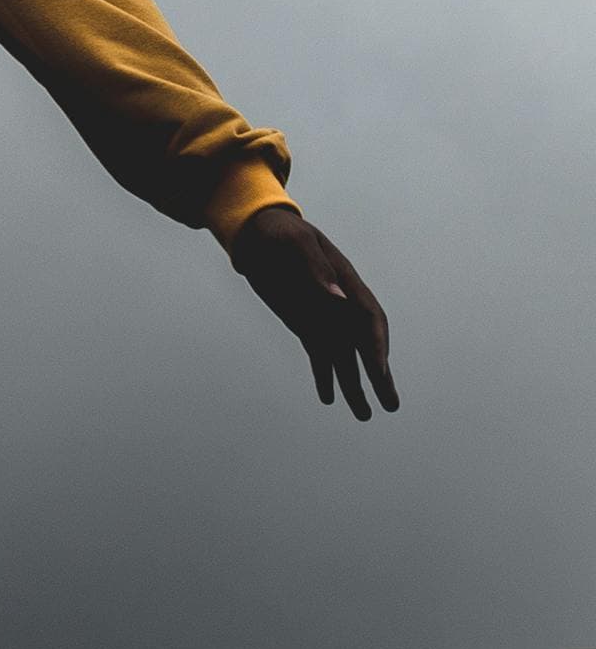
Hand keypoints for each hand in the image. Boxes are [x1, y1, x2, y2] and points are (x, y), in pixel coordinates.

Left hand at [231, 204, 397, 419]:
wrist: (258, 234)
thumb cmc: (281, 233)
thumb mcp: (295, 246)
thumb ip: (316, 272)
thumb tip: (338, 300)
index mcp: (346, 283)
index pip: (370, 319)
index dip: (377, 346)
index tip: (379, 371)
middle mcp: (340, 305)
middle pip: (364, 345)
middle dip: (378, 376)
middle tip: (390, 405)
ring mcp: (323, 316)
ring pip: (343, 357)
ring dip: (353, 385)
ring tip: (364, 415)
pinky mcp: (305, 325)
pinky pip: (319, 355)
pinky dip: (324, 376)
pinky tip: (328, 397)